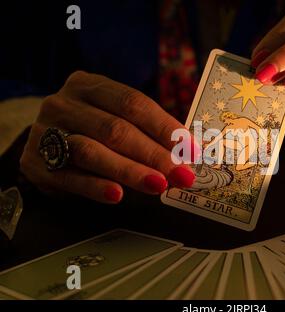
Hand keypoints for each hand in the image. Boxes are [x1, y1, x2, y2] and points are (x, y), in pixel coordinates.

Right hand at [20, 71, 195, 203]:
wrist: (43, 142)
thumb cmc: (90, 130)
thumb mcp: (113, 118)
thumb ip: (145, 132)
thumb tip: (187, 154)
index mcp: (89, 85)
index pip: (133, 103)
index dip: (165, 127)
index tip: (191, 149)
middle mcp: (64, 103)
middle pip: (115, 129)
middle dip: (154, 154)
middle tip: (181, 174)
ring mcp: (45, 132)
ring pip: (92, 151)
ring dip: (129, 170)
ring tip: (158, 185)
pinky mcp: (34, 163)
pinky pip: (70, 177)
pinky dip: (95, 186)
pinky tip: (117, 195)